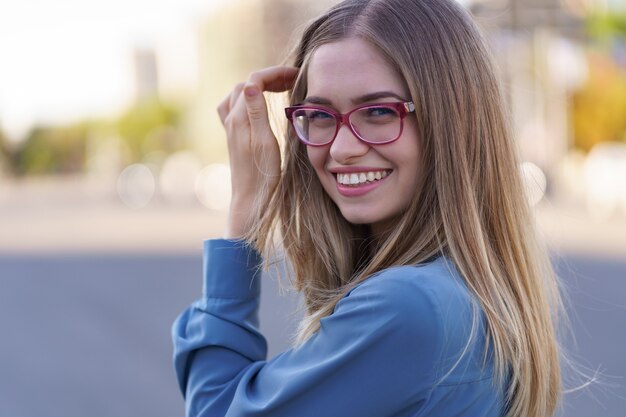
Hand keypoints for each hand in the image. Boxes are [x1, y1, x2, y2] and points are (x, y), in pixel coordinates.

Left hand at [217, 66, 298, 238]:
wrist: (251, 199)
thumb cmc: (263, 174)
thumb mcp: (265, 142)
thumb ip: (257, 112)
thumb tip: (250, 84)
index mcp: (239, 119)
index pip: (254, 81)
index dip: (275, 74)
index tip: (296, 76)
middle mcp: (231, 120)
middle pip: (246, 84)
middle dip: (269, 77)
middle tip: (292, 81)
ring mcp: (231, 129)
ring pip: (240, 94)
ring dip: (259, 86)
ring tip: (280, 89)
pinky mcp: (235, 137)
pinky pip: (236, 107)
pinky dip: (250, 98)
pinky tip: (260, 105)